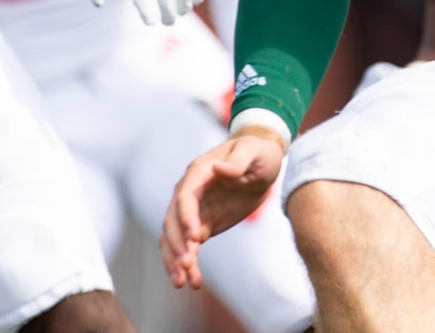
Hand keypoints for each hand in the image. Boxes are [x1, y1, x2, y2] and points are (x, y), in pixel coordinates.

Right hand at [161, 129, 286, 288]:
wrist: (261, 161)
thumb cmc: (258, 152)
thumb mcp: (253, 152)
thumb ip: (237, 161)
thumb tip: (219, 169)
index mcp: (199, 172)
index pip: (185, 197)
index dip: (186, 217)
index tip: (194, 238)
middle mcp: (189, 192)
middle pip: (173, 221)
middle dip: (177, 244)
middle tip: (188, 265)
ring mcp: (193, 211)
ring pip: (174, 238)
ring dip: (175, 260)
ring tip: (183, 282)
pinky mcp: (201, 225)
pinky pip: (187, 246)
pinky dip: (186, 263)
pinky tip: (192, 281)